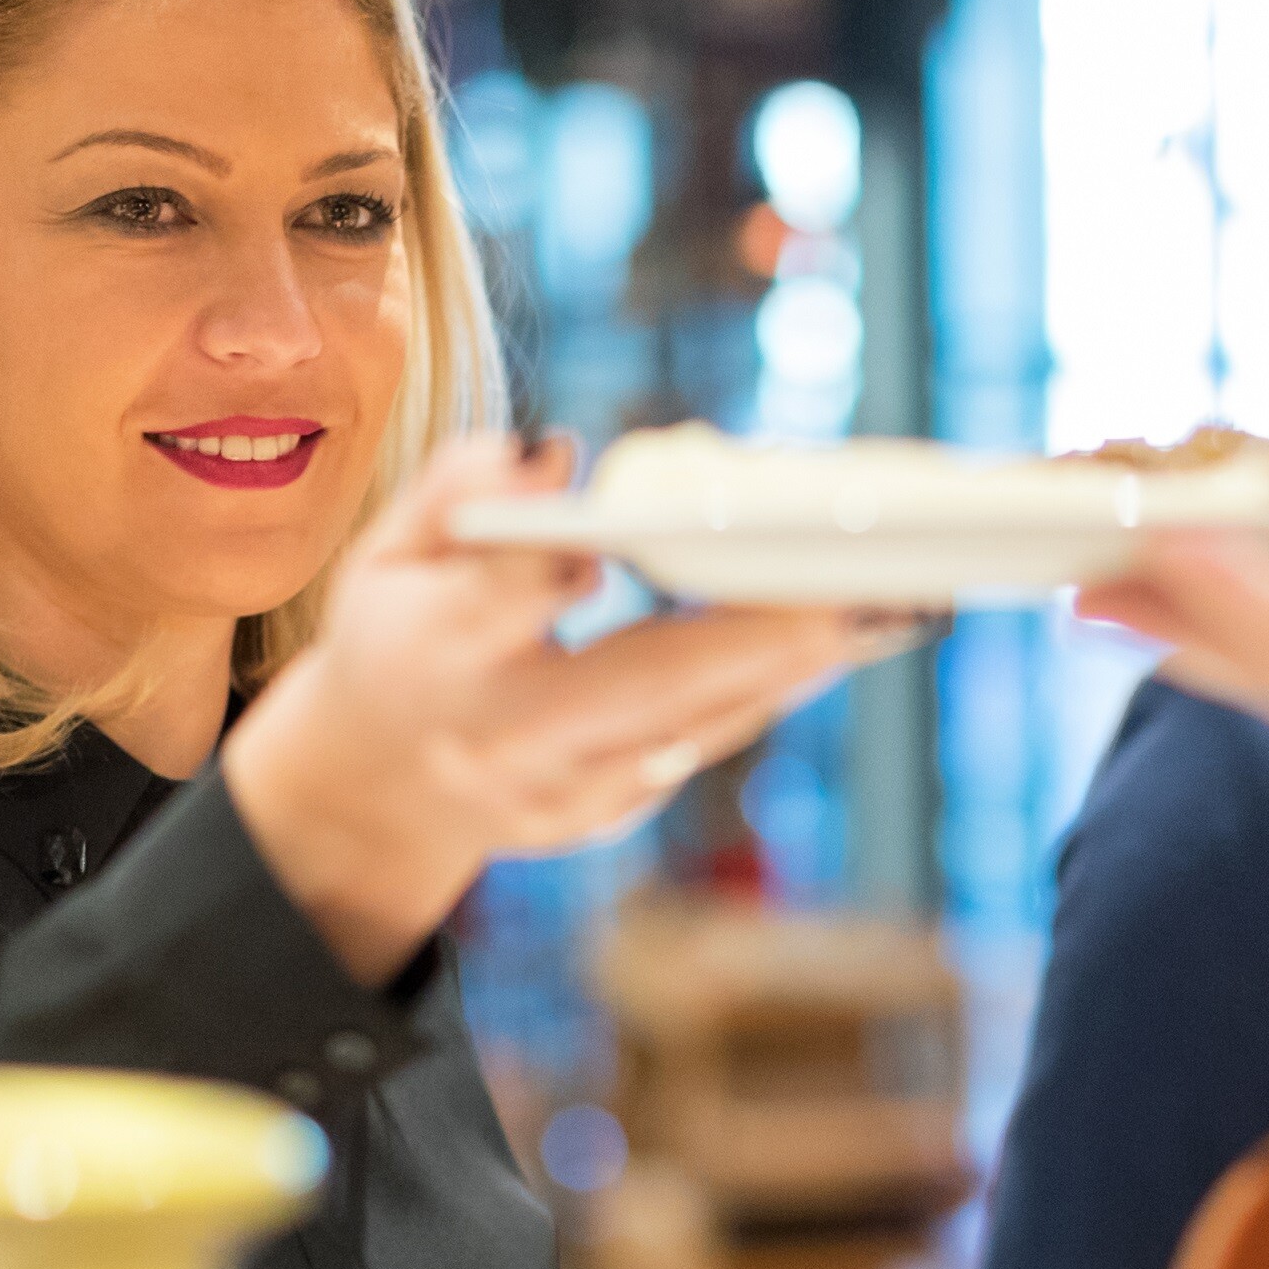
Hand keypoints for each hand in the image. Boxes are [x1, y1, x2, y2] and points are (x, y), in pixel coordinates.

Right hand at [223, 433, 897, 983]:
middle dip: (757, 632)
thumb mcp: (390, 550)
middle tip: (856, 586)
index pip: (507, 600)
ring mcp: (564, 790)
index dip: (566, 565)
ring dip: (798, 661)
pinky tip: (841, 635)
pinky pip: (705, 742)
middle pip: (646, 681)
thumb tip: (555, 453)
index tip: (624, 532)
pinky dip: (773, 686)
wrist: (383, 783)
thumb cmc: (399, 633)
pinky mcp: (609, 814)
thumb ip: (460, 490)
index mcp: (433, 656)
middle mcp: (506, 736)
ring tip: (885, 601)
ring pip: (699, 722)